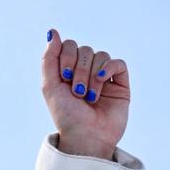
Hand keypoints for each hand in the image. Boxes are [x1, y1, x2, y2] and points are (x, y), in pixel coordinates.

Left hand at [40, 28, 130, 159]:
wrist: (86, 138)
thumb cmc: (66, 116)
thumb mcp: (50, 87)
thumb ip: (49, 59)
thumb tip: (53, 32)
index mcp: (68, 71)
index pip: (69, 46)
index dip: (66, 57)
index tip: (64, 78)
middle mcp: (85, 72)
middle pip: (85, 51)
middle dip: (79, 71)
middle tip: (77, 93)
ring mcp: (104, 78)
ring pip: (101, 56)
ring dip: (91, 76)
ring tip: (89, 97)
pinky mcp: (120, 84)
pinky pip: (118, 63)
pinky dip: (109, 68)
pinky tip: (102, 81)